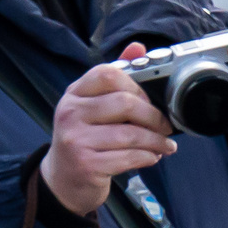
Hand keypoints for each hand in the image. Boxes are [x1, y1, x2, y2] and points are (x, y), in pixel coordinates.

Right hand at [39, 42, 176, 215]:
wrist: (62, 180)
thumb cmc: (83, 138)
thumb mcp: (91, 105)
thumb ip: (114, 77)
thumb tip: (138, 47)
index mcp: (74, 93)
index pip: (108, 74)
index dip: (136, 85)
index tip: (150, 100)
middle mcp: (70, 113)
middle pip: (124, 103)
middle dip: (153, 115)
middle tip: (165, 125)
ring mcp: (76, 140)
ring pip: (130, 134)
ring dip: (155, 140)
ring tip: (165, 145)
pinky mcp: (86, 165)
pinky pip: (128, 157)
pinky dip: (147, 157)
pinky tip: (152, 157)